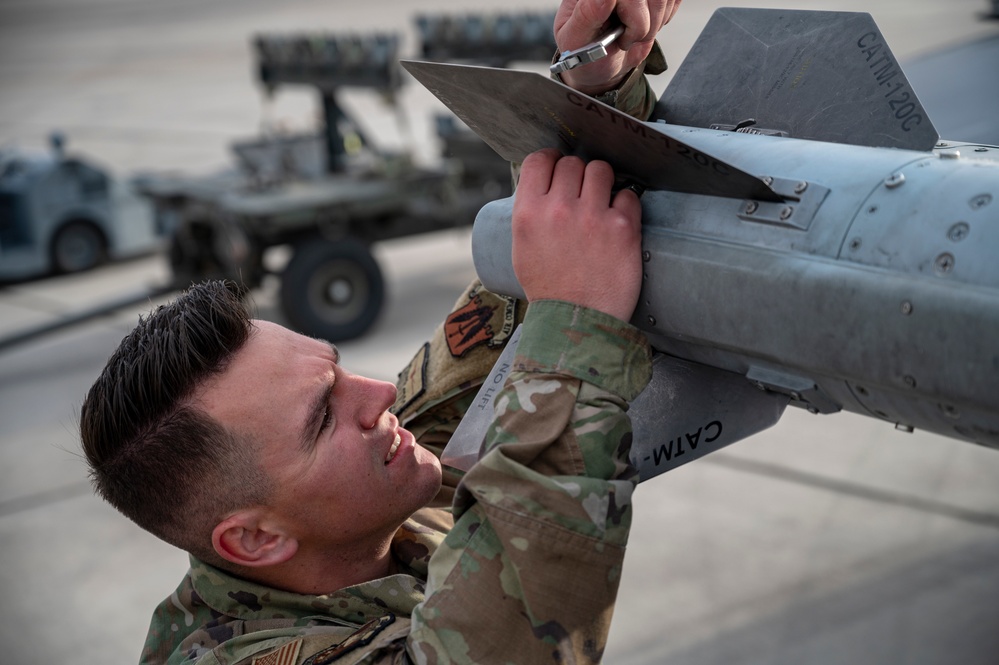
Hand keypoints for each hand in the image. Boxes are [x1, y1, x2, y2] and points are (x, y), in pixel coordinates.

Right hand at [512, 149, 642, 321]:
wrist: (575, 324)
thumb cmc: (549, 290)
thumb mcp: (522, 248)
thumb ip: (530, 214)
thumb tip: (544, 185)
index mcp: (528, 213)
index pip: (539, 159)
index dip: (551, 160)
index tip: (558, 168)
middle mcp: (558, 210)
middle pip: (572, 162)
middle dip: (578, 174)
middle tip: (582, 194)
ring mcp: (592, 217)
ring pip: (601, 170)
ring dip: (602, 182)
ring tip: (602, 203)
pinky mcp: (622, 228)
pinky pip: (628, 195)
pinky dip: (625, 205)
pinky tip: (618, 222)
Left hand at [554, 0, 681, 94]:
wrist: (600, 65)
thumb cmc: (582, 52)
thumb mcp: (576, 39)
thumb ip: (587, 15)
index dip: (630, 8)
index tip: (622, 28)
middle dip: (641, 23)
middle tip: (627, 39)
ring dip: (654, 24)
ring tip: (634, 35)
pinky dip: (663, 18)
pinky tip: (646, 27)